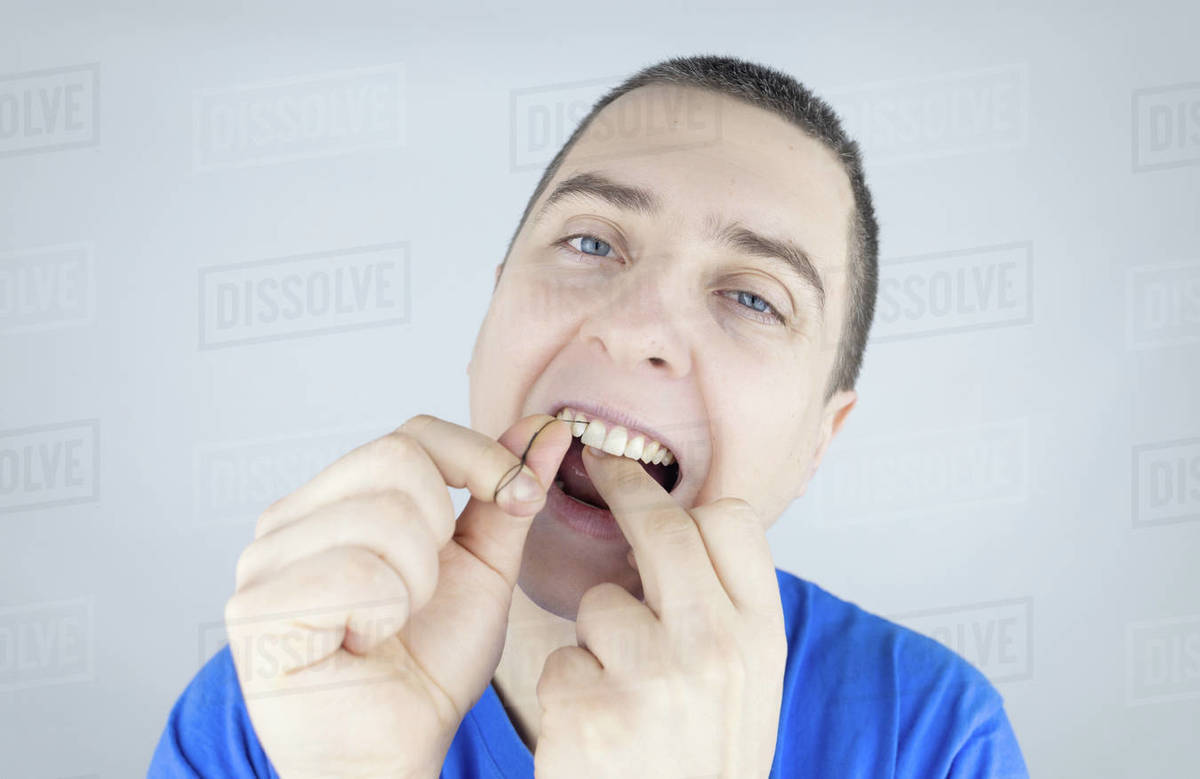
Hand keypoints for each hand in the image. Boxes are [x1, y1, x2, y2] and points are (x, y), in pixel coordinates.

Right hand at [223, 414, 570, 778]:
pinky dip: (384, 616)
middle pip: (398, 460)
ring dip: (416, 584)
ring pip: (382, 517)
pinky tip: (363, 645)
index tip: (522, 499)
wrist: (393, 750)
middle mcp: (289, 517)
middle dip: (442, 534)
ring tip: (392, 623)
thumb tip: (548, 427)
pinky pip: (354, 574)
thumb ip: (503, 497)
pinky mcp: (256, 609)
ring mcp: (263, 560)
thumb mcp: (482, 568)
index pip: (413, 433)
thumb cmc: (429, 665)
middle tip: (424, 593)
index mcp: (339, 498)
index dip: (479, 459)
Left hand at [534, 445, 787, 778]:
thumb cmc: (705, 768)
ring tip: (621, 699)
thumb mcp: (747, 689)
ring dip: (597, 640)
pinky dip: (568, 691)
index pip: (733, 524)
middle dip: (623, 490)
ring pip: (599, 602)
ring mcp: (655, 677)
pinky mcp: (592, 710)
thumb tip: (683, 532)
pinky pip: (561, 661)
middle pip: (663, 528)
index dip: (689, 504)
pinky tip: (595, 733)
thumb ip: (725, 615)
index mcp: (763, 638)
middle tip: (596, 460)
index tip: (656, 486)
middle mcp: (718, 648)